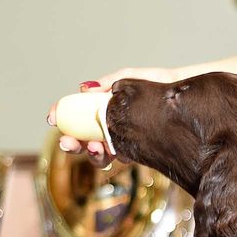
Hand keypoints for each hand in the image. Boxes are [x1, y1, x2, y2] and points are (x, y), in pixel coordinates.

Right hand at [47, 67, 175, 166]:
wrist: (183, 97)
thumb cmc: (157, 84)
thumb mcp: (129, 78)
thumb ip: (107, 84)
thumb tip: (84, 88)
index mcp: (102, 109)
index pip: (75, 116)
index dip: (61, 118)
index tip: (52, 119)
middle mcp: (109, 127)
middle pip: (82, 140)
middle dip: (73, 143)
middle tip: (70, 143)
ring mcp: (123, 140)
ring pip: (99, 154)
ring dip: (93, 153)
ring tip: (97, 146)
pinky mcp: (139, 150)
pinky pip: (122, 158)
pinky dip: (116, 156)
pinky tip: (118, 152)